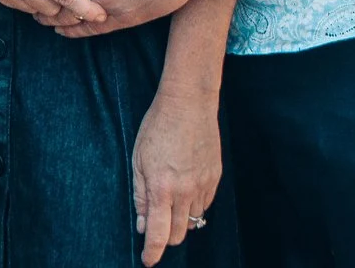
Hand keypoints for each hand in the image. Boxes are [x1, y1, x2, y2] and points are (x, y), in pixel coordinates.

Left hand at [132, 84, 219, 265]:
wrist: (189, 103)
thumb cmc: (158, 126)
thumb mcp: (138, 160)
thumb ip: (140, 195)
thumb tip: (141, 224)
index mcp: (161, 188)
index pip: (158, 234)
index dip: (152, 253)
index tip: (147, 261)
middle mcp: (185, 191)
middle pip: (178, 234)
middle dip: (165, 237)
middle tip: (156, 225)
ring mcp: (203, 185)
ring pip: (193, 221)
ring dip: (180, 221)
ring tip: (170, 202)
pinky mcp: (215, 177)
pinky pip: (205, 205)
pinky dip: (193, 206)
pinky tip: (184, 192)